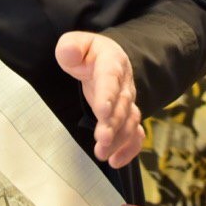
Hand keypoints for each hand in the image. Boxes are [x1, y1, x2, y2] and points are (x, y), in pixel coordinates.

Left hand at [55, 31, 143, 167]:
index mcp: (112, 63)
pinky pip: (135, 134)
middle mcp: (124, 84)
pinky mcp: (126, 117)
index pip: (111, 79)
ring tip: (102, 154)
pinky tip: (115, 161)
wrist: (105, 59)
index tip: (102, 111)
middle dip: (113, 124)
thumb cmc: (87, 54)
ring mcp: (127, 102)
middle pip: (122, 105)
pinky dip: (129, 149)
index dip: (108, 95)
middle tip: (102, 139)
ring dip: (118, 140)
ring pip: (129, 122)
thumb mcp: (75, 44)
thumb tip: (70, 53)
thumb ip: (71, 47)